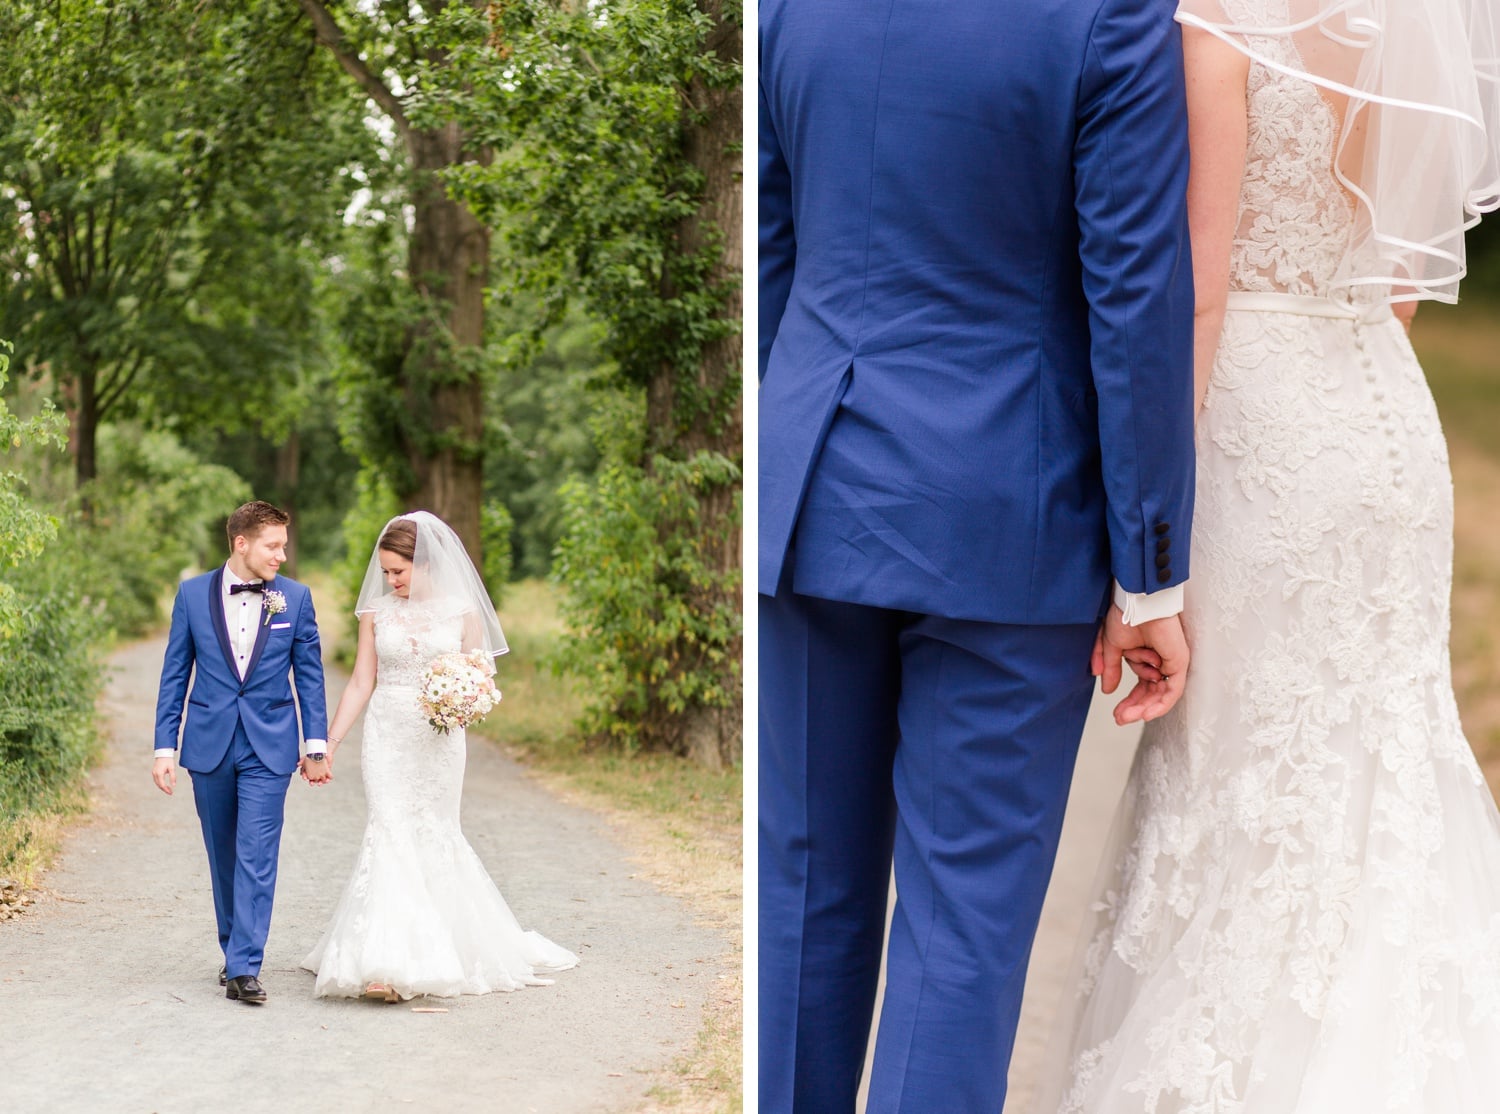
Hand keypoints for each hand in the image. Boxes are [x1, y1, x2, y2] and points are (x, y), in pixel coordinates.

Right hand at [152, 757, 176, 795]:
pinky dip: (160, 783)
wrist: (163, 753)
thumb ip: (173, 777)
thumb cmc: (168, 760)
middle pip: (159, 785)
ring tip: (168, 790)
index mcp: (159, 773)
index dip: (166, 790)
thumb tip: (174, 785)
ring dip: (162, 787)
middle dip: (164, 789)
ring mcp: (153, 773)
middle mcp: (155, 774)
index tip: (171, 793)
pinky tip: (165, 785)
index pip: (162, 785)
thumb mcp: (172, 768)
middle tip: (170, 792)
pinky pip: (156, 780)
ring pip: (157, 783)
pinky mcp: (154, 772)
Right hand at [300, 755, 330, 784]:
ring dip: (320, 783)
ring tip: (319, 783)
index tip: (305, 778)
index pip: (305, 776)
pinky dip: (327, 780)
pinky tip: (326, 780)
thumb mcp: (307, 758)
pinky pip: (328, 778)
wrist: (322, 752)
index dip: (305, 777)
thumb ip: (302, 761)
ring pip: (320, 781)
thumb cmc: (314, 756)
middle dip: (311, 783)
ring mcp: (321, 773)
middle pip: (312, 781)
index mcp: (308, 772)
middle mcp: (315, 774)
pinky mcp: (328, 772)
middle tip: (311, 783)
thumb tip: (298, 764)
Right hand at [1092, 604, 1189, 724]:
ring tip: (1127, 716)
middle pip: (1152, 694)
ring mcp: (1172, 663)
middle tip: (1120, 719)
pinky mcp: (1179, 662)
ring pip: (1161, 695)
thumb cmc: (1126, 615)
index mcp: (1147, 658)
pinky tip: (1146, 714)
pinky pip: (1172, 690)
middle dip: (1135, 708)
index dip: (1129, 702)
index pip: (1141, 687)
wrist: (1136, 603)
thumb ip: (1111, 668)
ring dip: (1144, 708)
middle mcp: (1162, 662)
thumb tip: (1108, 690)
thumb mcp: (1112, 647)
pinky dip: (1160, 704)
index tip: (1116, 714)